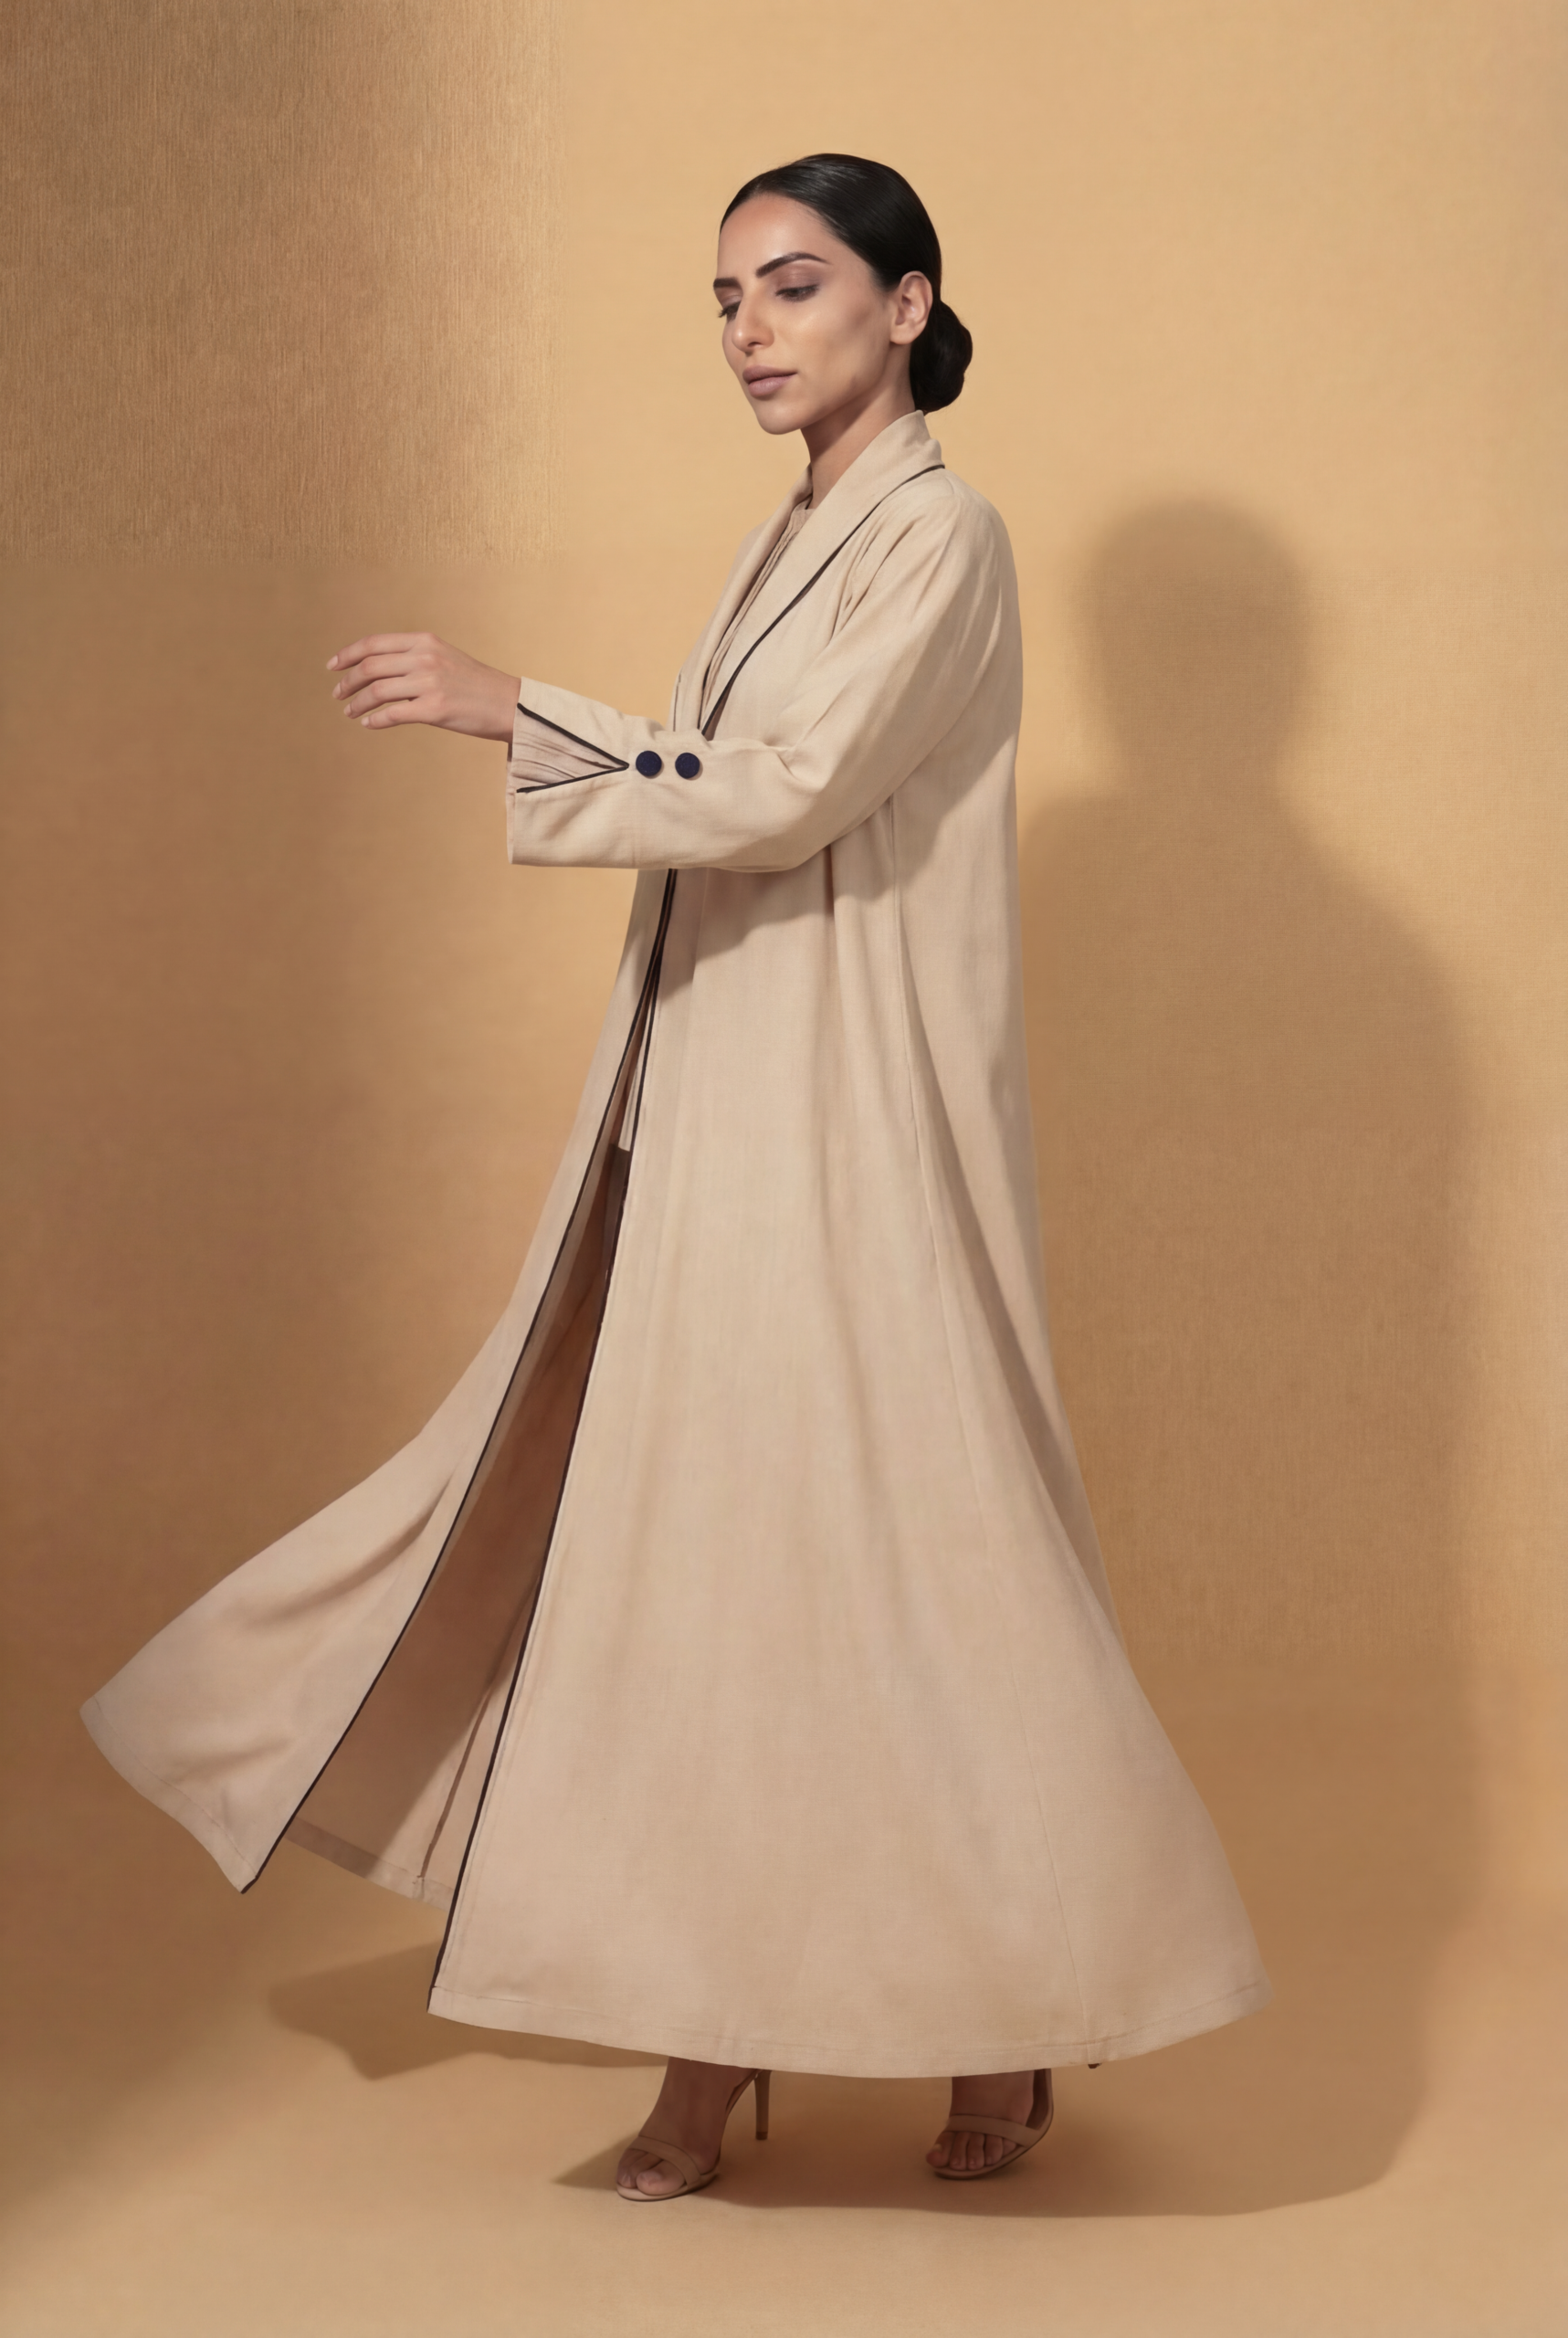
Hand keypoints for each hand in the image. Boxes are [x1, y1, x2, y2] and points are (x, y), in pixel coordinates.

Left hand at [327, 632, 520, 741]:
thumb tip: (377, 668)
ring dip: (357, 703)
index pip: (374, 643)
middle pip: (370, 667)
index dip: (348, 654)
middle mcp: (425, 658)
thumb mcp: (444, 657)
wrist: (509, 704)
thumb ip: (414, 657)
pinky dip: (375, 720)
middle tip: (337, 694)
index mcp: (425, 640)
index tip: (333, 666)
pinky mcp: (435, 710)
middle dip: (347, 682)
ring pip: (377, 691)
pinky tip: (369, 724)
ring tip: (350, 712)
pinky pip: (392, 715)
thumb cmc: (475, 684)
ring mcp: (429, 683)